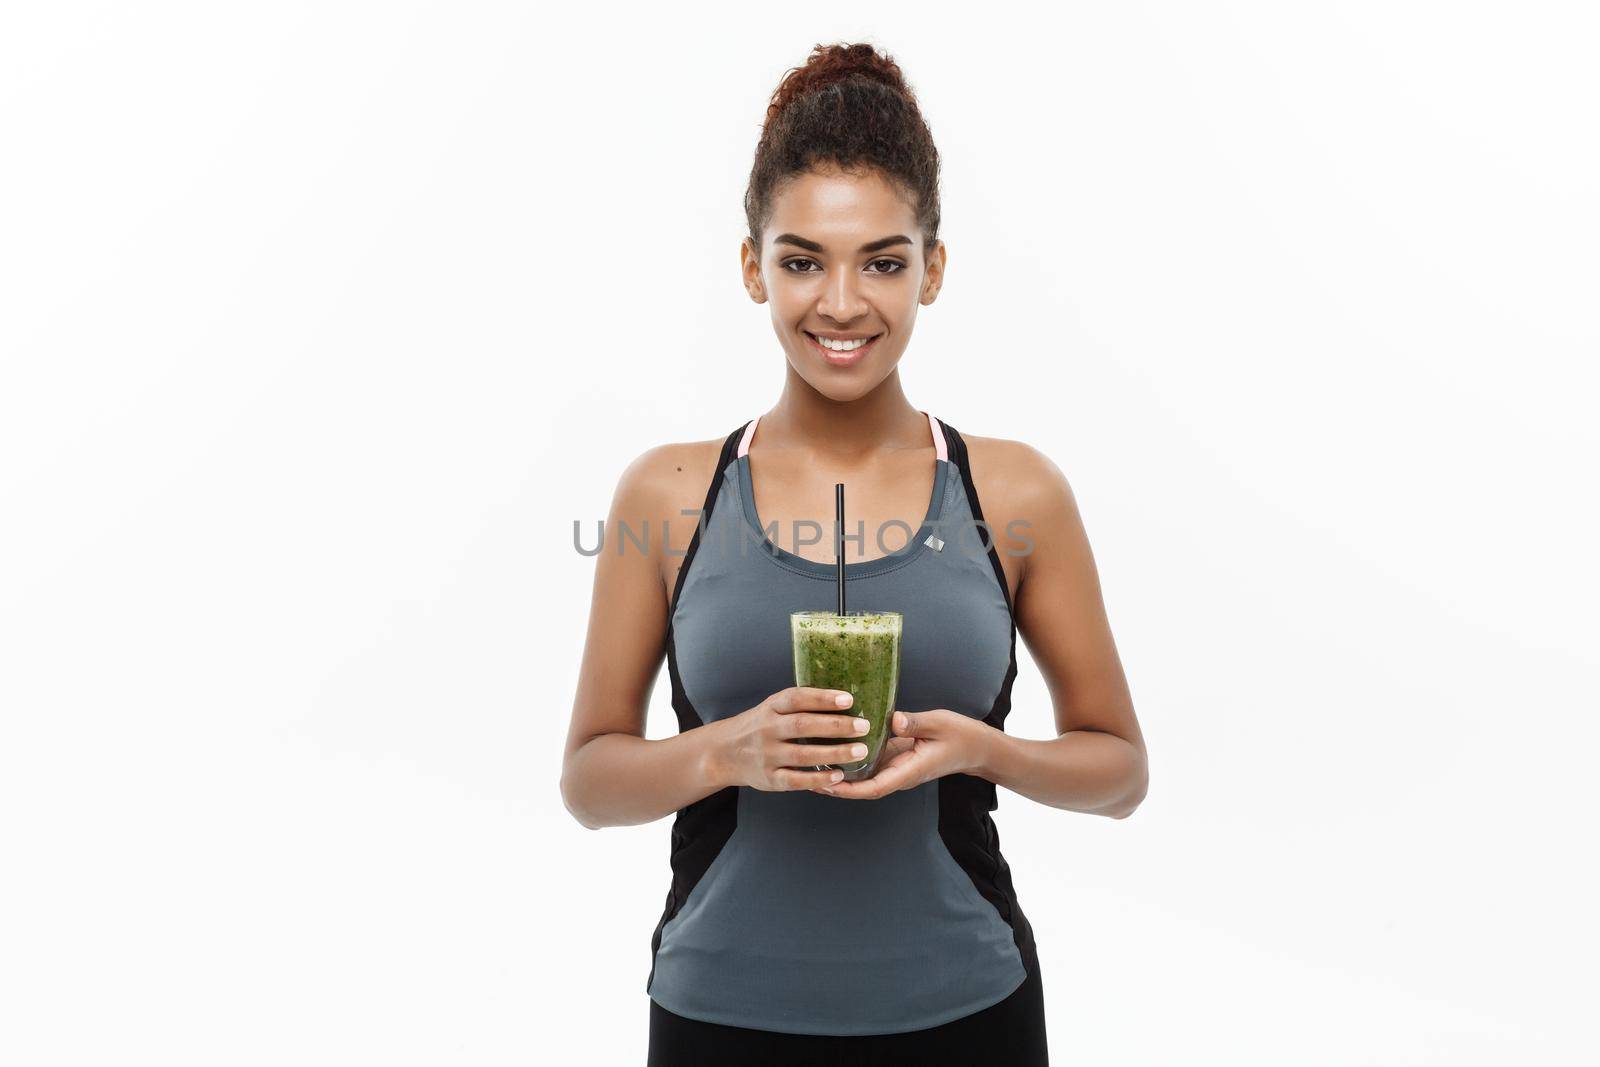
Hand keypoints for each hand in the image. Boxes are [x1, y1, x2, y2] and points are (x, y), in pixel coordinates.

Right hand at [711, 687, 873, 791]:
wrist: (723, 753)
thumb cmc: (759, 726)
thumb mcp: (772, 708)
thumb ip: (800, 705)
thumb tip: (844, 698)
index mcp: (770, 707)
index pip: (796, 698)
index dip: (822, 698)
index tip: (848, 699)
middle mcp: (767, 730)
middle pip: (803, 725)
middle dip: (836, 726)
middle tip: (863, 726)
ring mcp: (767, 755)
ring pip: (803, 754)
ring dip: (834, 753)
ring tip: (861, 751)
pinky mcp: (769, 779)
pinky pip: (796, 780)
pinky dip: (818, 779)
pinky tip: (838, 776)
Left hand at [821, 709, 987, 799]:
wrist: (975, 746)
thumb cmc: (959, 735)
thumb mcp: (938, 724)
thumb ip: (914, 723)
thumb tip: (891, 719)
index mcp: (909, 770)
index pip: (875, 788)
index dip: (849, 790)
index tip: (828, 786)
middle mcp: (899, 774)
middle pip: (863, 787)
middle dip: (836, 785)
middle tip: (806, 776)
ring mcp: (897, 768)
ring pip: (864, 777)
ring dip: (840, 775)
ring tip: (812, 764)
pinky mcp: (896, 758)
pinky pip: (870, 764)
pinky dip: (851, 761)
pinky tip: (833, 749)